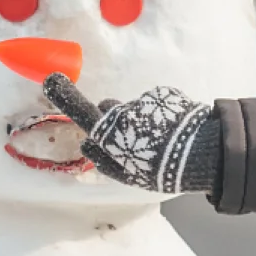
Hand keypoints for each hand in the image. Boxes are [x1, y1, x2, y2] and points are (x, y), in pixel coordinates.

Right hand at [43, 74, 219, 194]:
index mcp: (112, 134)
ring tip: (161, 140)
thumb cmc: (163, 169)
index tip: (52, 81)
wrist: (203, 152)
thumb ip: (106, 160)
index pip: (83, 113)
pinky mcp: (163, 94)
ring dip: (141, 120)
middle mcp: (124, 112)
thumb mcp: (130, 174)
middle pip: (110, 110)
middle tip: (135, 142)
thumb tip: (87, 145)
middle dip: (117, 121)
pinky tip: (173, 131)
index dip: (67, 98)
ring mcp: (144, 101)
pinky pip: (154, 104)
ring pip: (134, 108)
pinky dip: (159, 115)